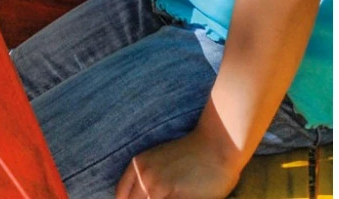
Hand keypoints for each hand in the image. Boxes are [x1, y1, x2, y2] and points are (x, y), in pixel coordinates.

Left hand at [115, 132, 242, 198]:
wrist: (216, 145)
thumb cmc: (190, 154)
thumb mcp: (159, 160)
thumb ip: (145, 177)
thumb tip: (139, 195)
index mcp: (137, 165)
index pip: (121, 196)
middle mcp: (144, 175)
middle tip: (163, 196)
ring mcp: (160, 186)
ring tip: (173, 195)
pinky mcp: (177, 195)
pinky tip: (183, 197)